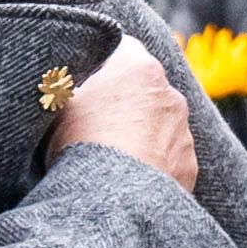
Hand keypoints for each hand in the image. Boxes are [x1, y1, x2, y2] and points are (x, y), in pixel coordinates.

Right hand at [46, 36, 197, 192]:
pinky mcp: (188, 165)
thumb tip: (62, 79)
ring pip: (160, 122)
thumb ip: (65, 82)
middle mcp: (170, 94)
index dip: (100, 60)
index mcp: (139, 69)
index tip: (84, 79)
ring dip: (142, 131)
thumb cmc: (82, 144)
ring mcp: (183, 131)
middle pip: (143, 87)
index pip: (121, 47)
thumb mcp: (57, 103)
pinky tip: (130, 178)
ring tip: (112, 156)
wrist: (117, 201)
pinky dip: (154, 162)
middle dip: (124, 99)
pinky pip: (169, 156)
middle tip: (95, 122)